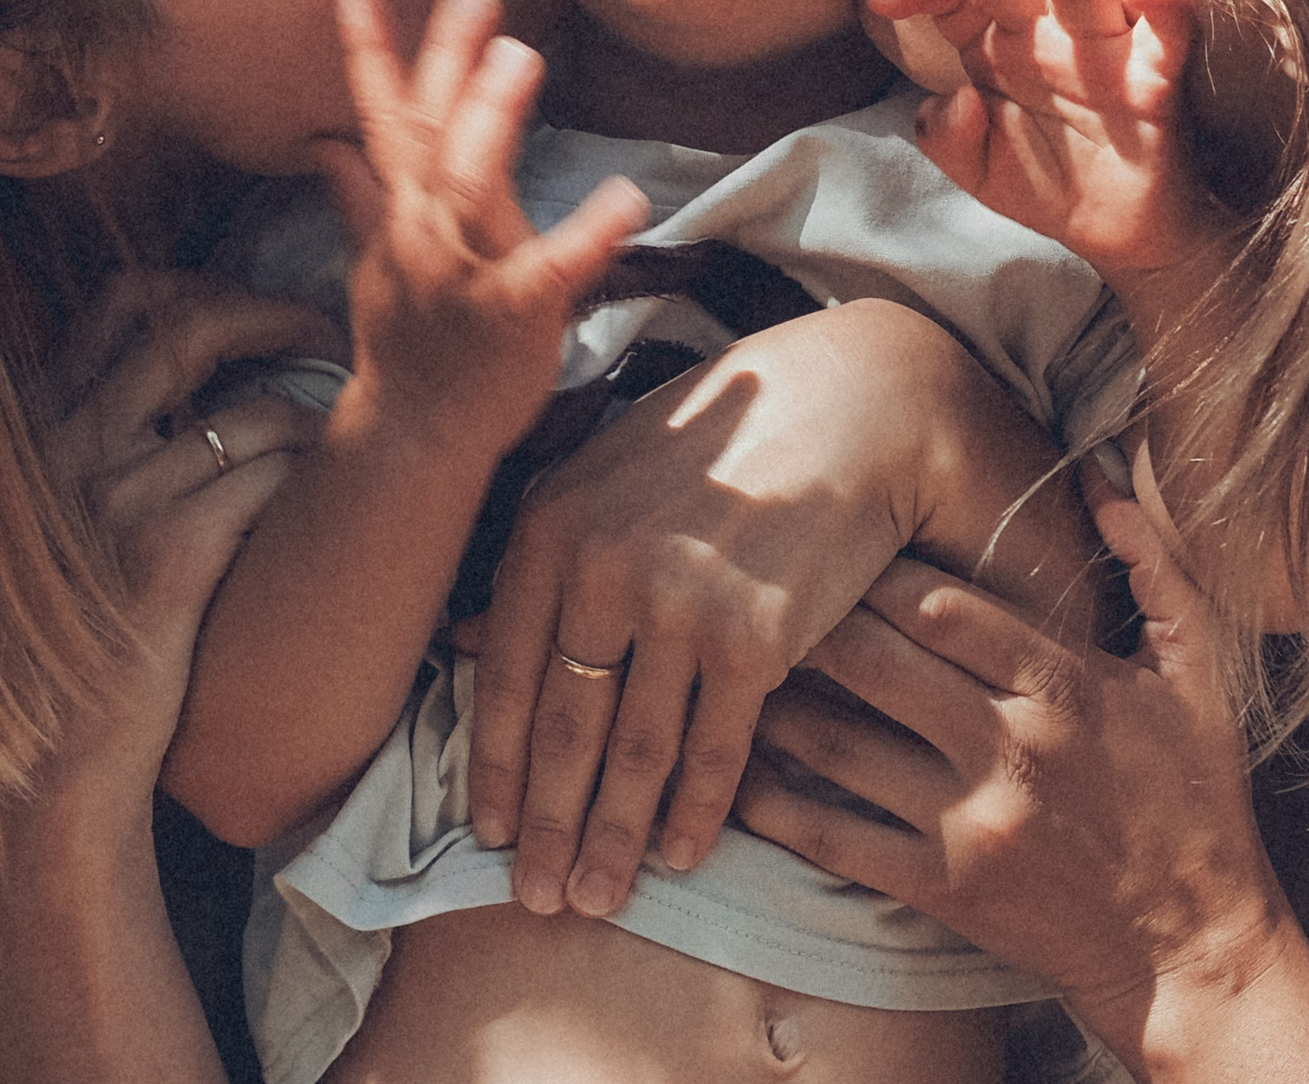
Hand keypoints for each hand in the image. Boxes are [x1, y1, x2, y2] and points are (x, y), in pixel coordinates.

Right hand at [28, 274, 326, 813]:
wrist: (45, 773)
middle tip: (323, 340)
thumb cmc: (62, 655)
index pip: (120, 303)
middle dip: (274, 316)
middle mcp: (63, 445)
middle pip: (188, 323)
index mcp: (33, 428)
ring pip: (252, 412)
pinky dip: (307, 484)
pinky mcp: (166, 554)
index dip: (205, 289)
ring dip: (311, 422)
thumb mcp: (53, 532)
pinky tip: (320, 515)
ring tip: (338, 450)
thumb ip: (93, 454)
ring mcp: (112, 497)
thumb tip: (179, 399)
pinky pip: (268, 480)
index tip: (259, 315)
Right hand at [322, 0, 645, 460]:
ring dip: (493, 118)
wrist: (414, 432)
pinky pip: (553, 267)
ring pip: (471, 184)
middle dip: (447, 62)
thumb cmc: (409, 342)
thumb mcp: (376, 260)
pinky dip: (587, 231)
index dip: (371, 57)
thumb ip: (360, 196)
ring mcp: (464, 272)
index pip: (382, 122)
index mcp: (401, 214)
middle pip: (429, 134)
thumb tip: (324, 144)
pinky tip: (625, 196)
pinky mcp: (512, 313)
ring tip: (521, 56)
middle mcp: (424, 232)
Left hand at [464, 298, 997, 920]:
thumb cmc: (719, 441)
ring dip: (614, 839)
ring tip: (599, 900)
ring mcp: (680, 604)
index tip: (489, 834)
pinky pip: (716, 748)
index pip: (505, 673)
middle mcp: (604, 567)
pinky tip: (682, 854)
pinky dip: (696, 813)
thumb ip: (543, 554)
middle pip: (563, 728)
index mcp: (552, 525)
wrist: (846, 408)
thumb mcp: (607, 473)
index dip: (495, 767)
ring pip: (634, 753)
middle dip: (547, 826)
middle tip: (536, 899)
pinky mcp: (757, 636)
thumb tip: (462, 638)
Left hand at [735, 481, 1308, 1082]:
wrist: (1196, 952)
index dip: (877, 568)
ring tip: (729, 662)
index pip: (945, 606)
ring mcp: (971, 823)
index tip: (837, 540)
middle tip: (756, 586)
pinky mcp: (943, 889)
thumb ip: (1154, 565)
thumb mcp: (1200, 673)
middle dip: (810, 617)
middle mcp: (1012, 748)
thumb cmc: (1197, 801)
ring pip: (841, 744)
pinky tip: (734, 769)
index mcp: (1067, 686)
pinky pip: (835, 837)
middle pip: (877, 661)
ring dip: (774, 700)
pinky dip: (774, 802)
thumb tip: (1099, 474)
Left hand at [868, 0, 1213, 282]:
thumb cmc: (1046, 184)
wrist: (1113, 234)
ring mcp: (1104, 50)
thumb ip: (947, 138)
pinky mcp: (1154, 78)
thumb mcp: (975, 167)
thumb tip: (953, 100)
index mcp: (1000, 44)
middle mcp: (1048, 33)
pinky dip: (1163, 4)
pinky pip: (1169, 30)